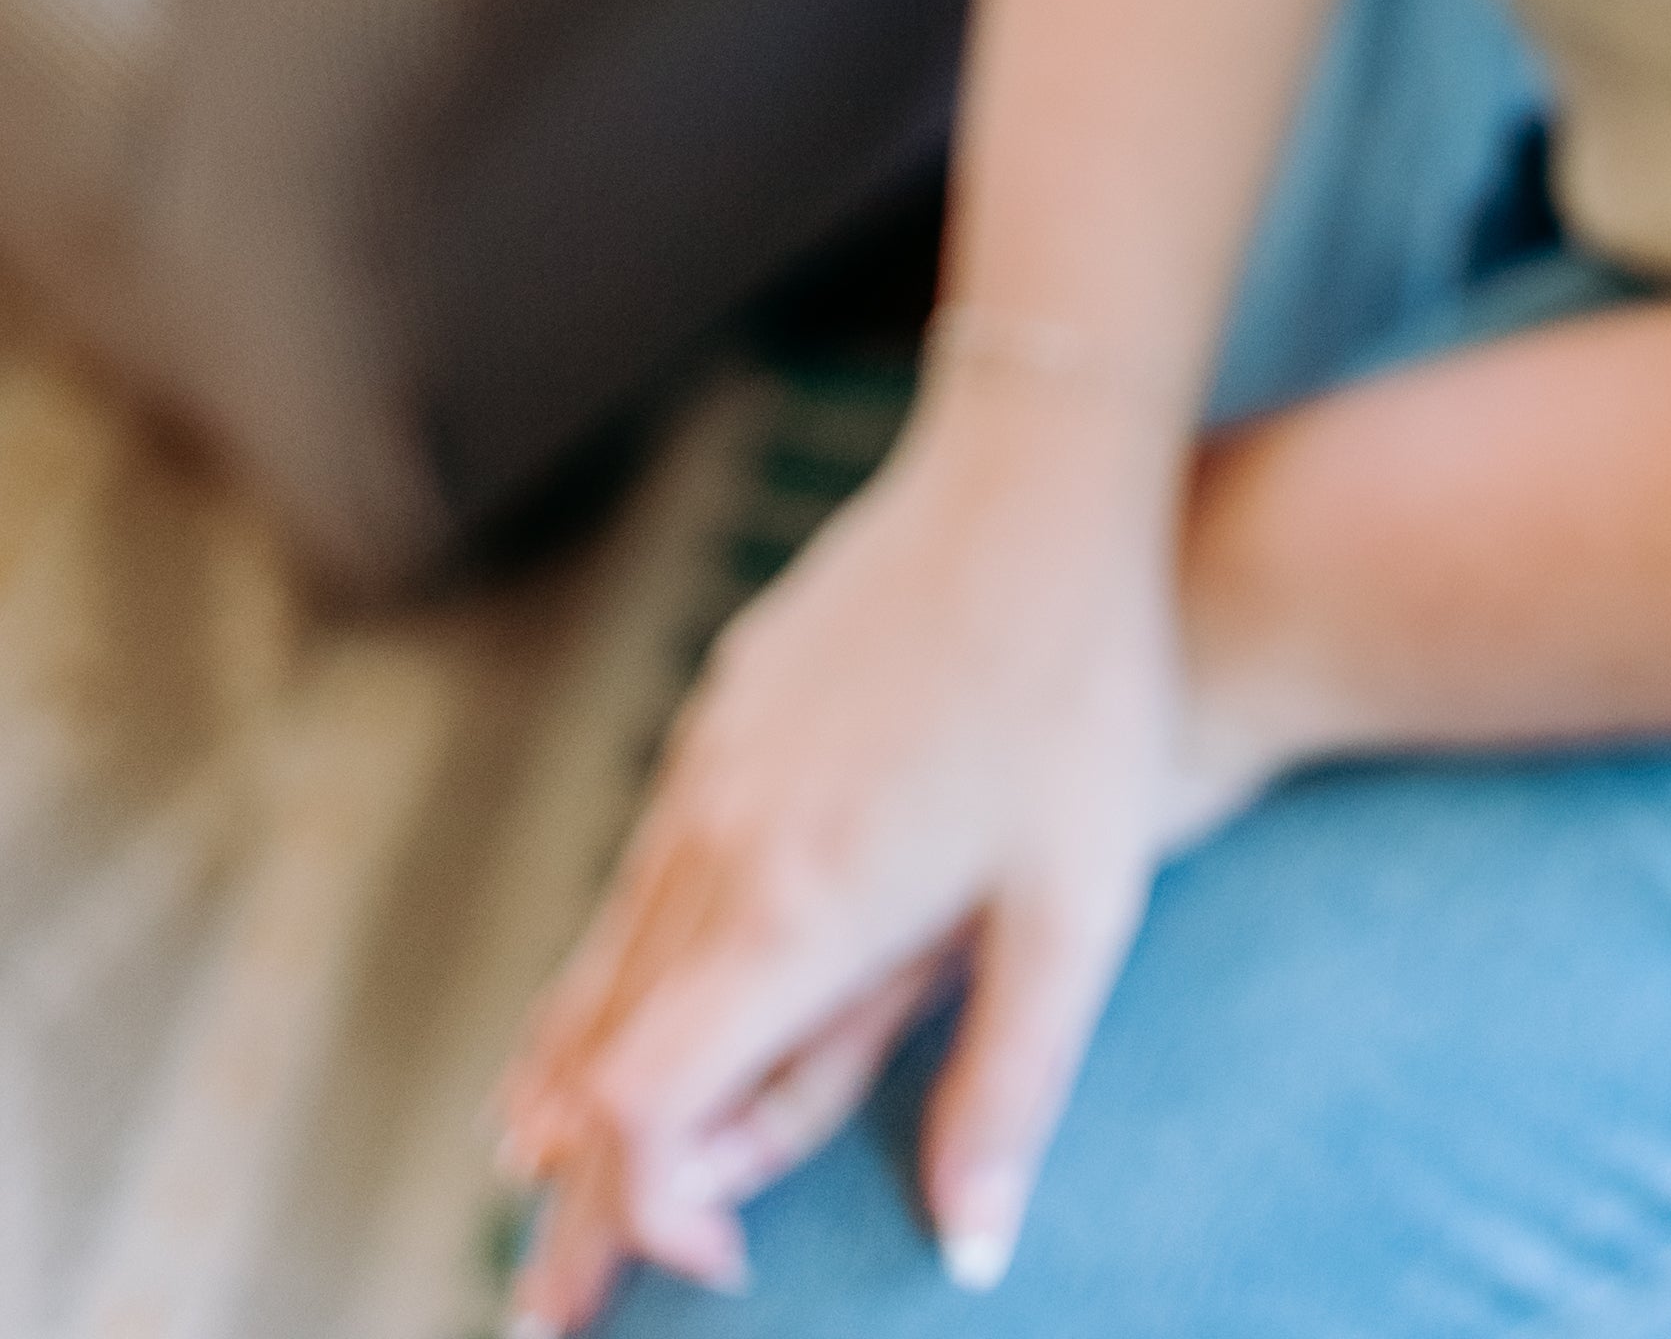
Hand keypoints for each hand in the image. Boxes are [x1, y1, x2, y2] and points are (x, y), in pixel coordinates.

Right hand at [494, 370, 1252, 1322]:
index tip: (711, 1267)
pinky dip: (594, 983)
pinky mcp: (722, 716)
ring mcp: (707, 772)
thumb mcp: (1078, 905)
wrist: (1037, 475)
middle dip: (572, 1203)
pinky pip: (630, 884)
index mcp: (797, 911)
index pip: (644, 1114)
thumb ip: (1010, 1086)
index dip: (648, 1214)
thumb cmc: (1079, 690)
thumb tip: (974, 1248)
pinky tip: (592, 1016)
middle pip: (596, 1064)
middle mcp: (719, 848)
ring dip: (562, 1092)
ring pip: (597, 969)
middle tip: (538, 1320)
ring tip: (533, 1192)